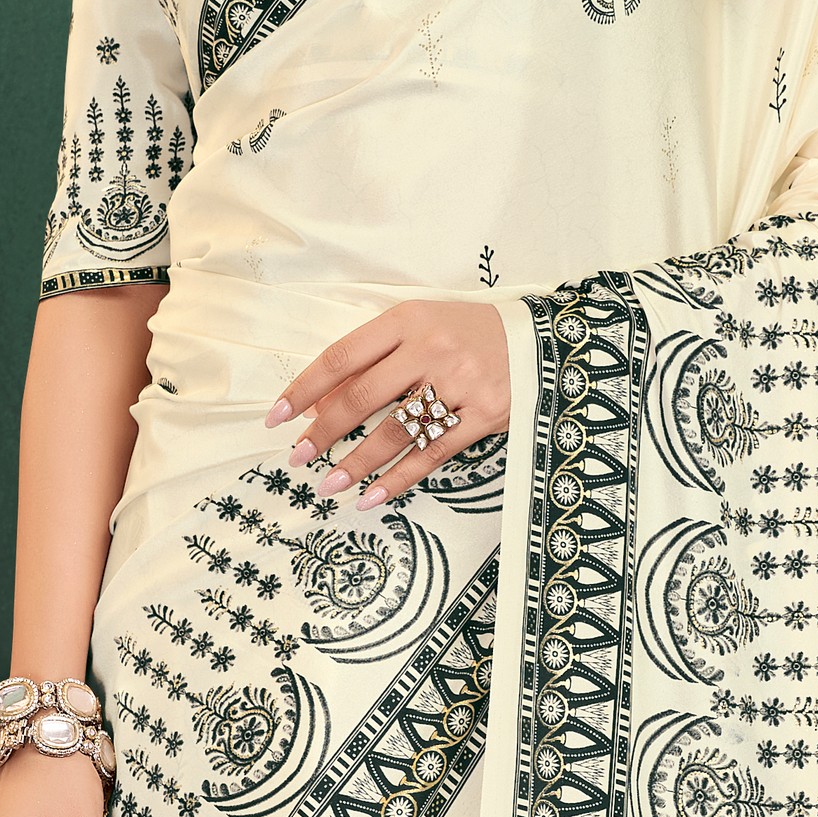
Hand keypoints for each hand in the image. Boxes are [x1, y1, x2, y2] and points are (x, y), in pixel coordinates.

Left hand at [270, 298, 511, 507]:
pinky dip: (398, 479)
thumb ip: (373, 360)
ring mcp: (460, 383)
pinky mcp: (484, 415)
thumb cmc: (468, 334)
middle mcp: (431, 349)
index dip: (304, 388)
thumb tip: (319, 403)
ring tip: (329, 485)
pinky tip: (372, 496)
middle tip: (299, 457)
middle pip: (363, 397)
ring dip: (357, 463)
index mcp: (407, 320)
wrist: (541, 339)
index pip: (342, 357)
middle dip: (323, 432)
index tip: (276, 416)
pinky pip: (432, 454)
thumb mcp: (419, 329)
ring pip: (395, 431)